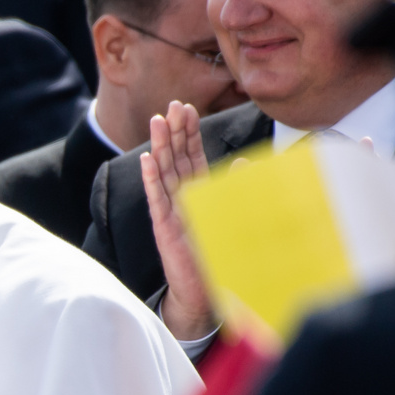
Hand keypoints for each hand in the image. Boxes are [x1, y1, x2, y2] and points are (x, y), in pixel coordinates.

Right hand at [141, 100, 218, 341]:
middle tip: (172, 104)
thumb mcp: (233, 217)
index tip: (188, 108)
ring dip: (160, 146)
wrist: (205, 290)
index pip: (191, 156)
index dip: (189, 132)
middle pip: (175, 157)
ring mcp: (170, 211)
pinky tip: (147, 160)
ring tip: (157, 121)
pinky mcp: (164, 227)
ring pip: (163, 172)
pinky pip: (156, 198)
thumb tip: (246, 163)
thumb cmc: (218, 256)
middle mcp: (180, 198)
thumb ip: (236, 190)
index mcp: (196, 193)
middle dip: (174, 130)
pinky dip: (151, 179)